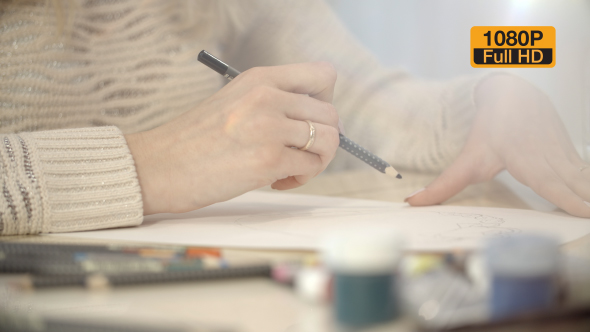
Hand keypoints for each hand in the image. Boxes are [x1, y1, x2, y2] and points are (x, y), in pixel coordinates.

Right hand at [126, 62, 339, 214]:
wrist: (160, 166)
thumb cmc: (195, 139)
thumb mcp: (235, 100)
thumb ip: (273, 100)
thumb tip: (316, 119)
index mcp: (261, 79)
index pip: (323, 75)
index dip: (326, 100)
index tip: (313, 120)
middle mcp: (268, 97)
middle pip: (331, 114)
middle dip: (324, 139)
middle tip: (301, 155)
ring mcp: (270, 127)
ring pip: (329, 141)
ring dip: (315, 161)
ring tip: (290, 169)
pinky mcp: (269, 160)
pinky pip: (311, 167)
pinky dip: (301, 178)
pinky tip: (278, 181)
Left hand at [405, 74, 589, 217]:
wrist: (512, 94)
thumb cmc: (490, 131)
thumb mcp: (466, 161)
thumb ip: (443, 187)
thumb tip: (412, 204)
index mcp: (525, 161)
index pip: (552, 185)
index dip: (571, 200)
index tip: (586, 214)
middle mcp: (549, 158)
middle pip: (575, 183)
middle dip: (587, 198)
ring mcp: (563, 153)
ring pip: (583, 176)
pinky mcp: (569, 152)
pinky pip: (585, 170)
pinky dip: (589, 181)